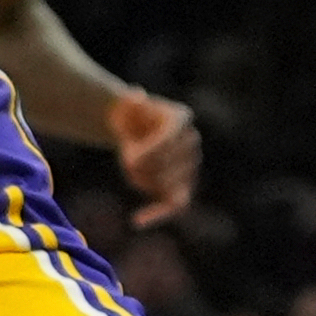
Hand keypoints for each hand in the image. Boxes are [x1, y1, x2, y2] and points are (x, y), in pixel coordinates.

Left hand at [109, 88, 201, 225]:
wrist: (133, 132)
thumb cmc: (128, 116)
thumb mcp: (123, 105)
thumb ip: (127, 101)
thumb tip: (137, 95)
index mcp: (181, 118)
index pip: (169, 139)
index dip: (149, 151)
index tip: (127, 158)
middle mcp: (191, 141)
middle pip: (165, 164)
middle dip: (139, 164)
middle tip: (125, 158)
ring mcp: (190, 165)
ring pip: (164, 182)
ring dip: (141, 180)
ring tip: (129, 166)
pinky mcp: (182, 187)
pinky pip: (176, 204)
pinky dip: (158, 214)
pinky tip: (137, 220)